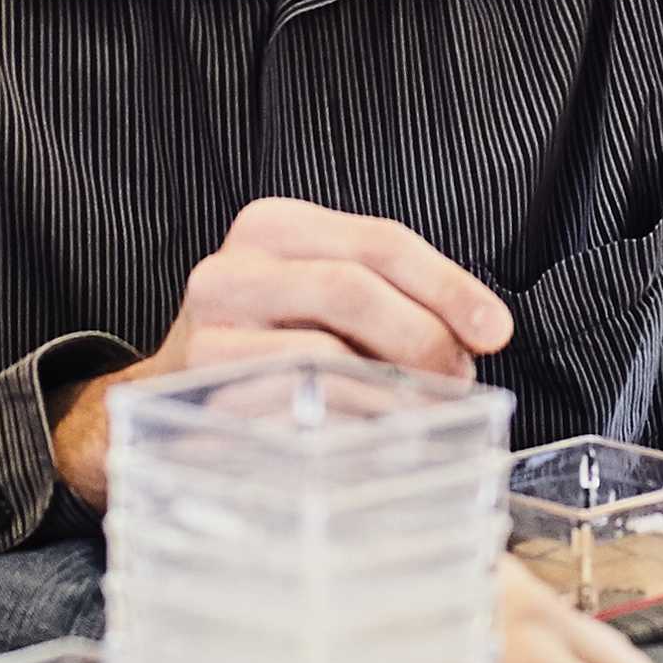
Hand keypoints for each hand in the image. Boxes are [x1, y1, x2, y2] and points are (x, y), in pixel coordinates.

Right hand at [47, 198, 516, 503]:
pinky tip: (369, 436)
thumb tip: (473, 339)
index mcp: (275, 226)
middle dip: (422, 338)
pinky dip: (345, 424)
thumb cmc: (264, 349)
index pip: (380, 241)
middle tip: (456, 380)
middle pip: (354, 287)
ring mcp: (208, 327)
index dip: (448, 286)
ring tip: (420, 413)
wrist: (167, 400)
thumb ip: (388, 300)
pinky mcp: (199, 389)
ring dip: (390, 391)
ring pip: (323, 351)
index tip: (495, 331)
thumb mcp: (317, 299)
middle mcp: (235, 264)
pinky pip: (291, 405)